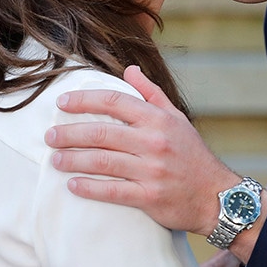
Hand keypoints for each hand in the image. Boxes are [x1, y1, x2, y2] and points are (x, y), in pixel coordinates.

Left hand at [45, 66, 237, 233]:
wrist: (217, 195)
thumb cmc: (193, 155)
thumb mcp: (177, 118)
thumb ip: (151, 93)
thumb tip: (129, 69)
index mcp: (158, 119)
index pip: (114, 101)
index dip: (84, 100)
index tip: (61, 103)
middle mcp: (154, 142)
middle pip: (101, 132)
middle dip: (69, 133)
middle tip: (49, 136)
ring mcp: (152, 170)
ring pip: (102, 161)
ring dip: (73, 159)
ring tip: (55, 159)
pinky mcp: (151, 197)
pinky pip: (113, 191)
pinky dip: (89, 188)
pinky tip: (72, 185)